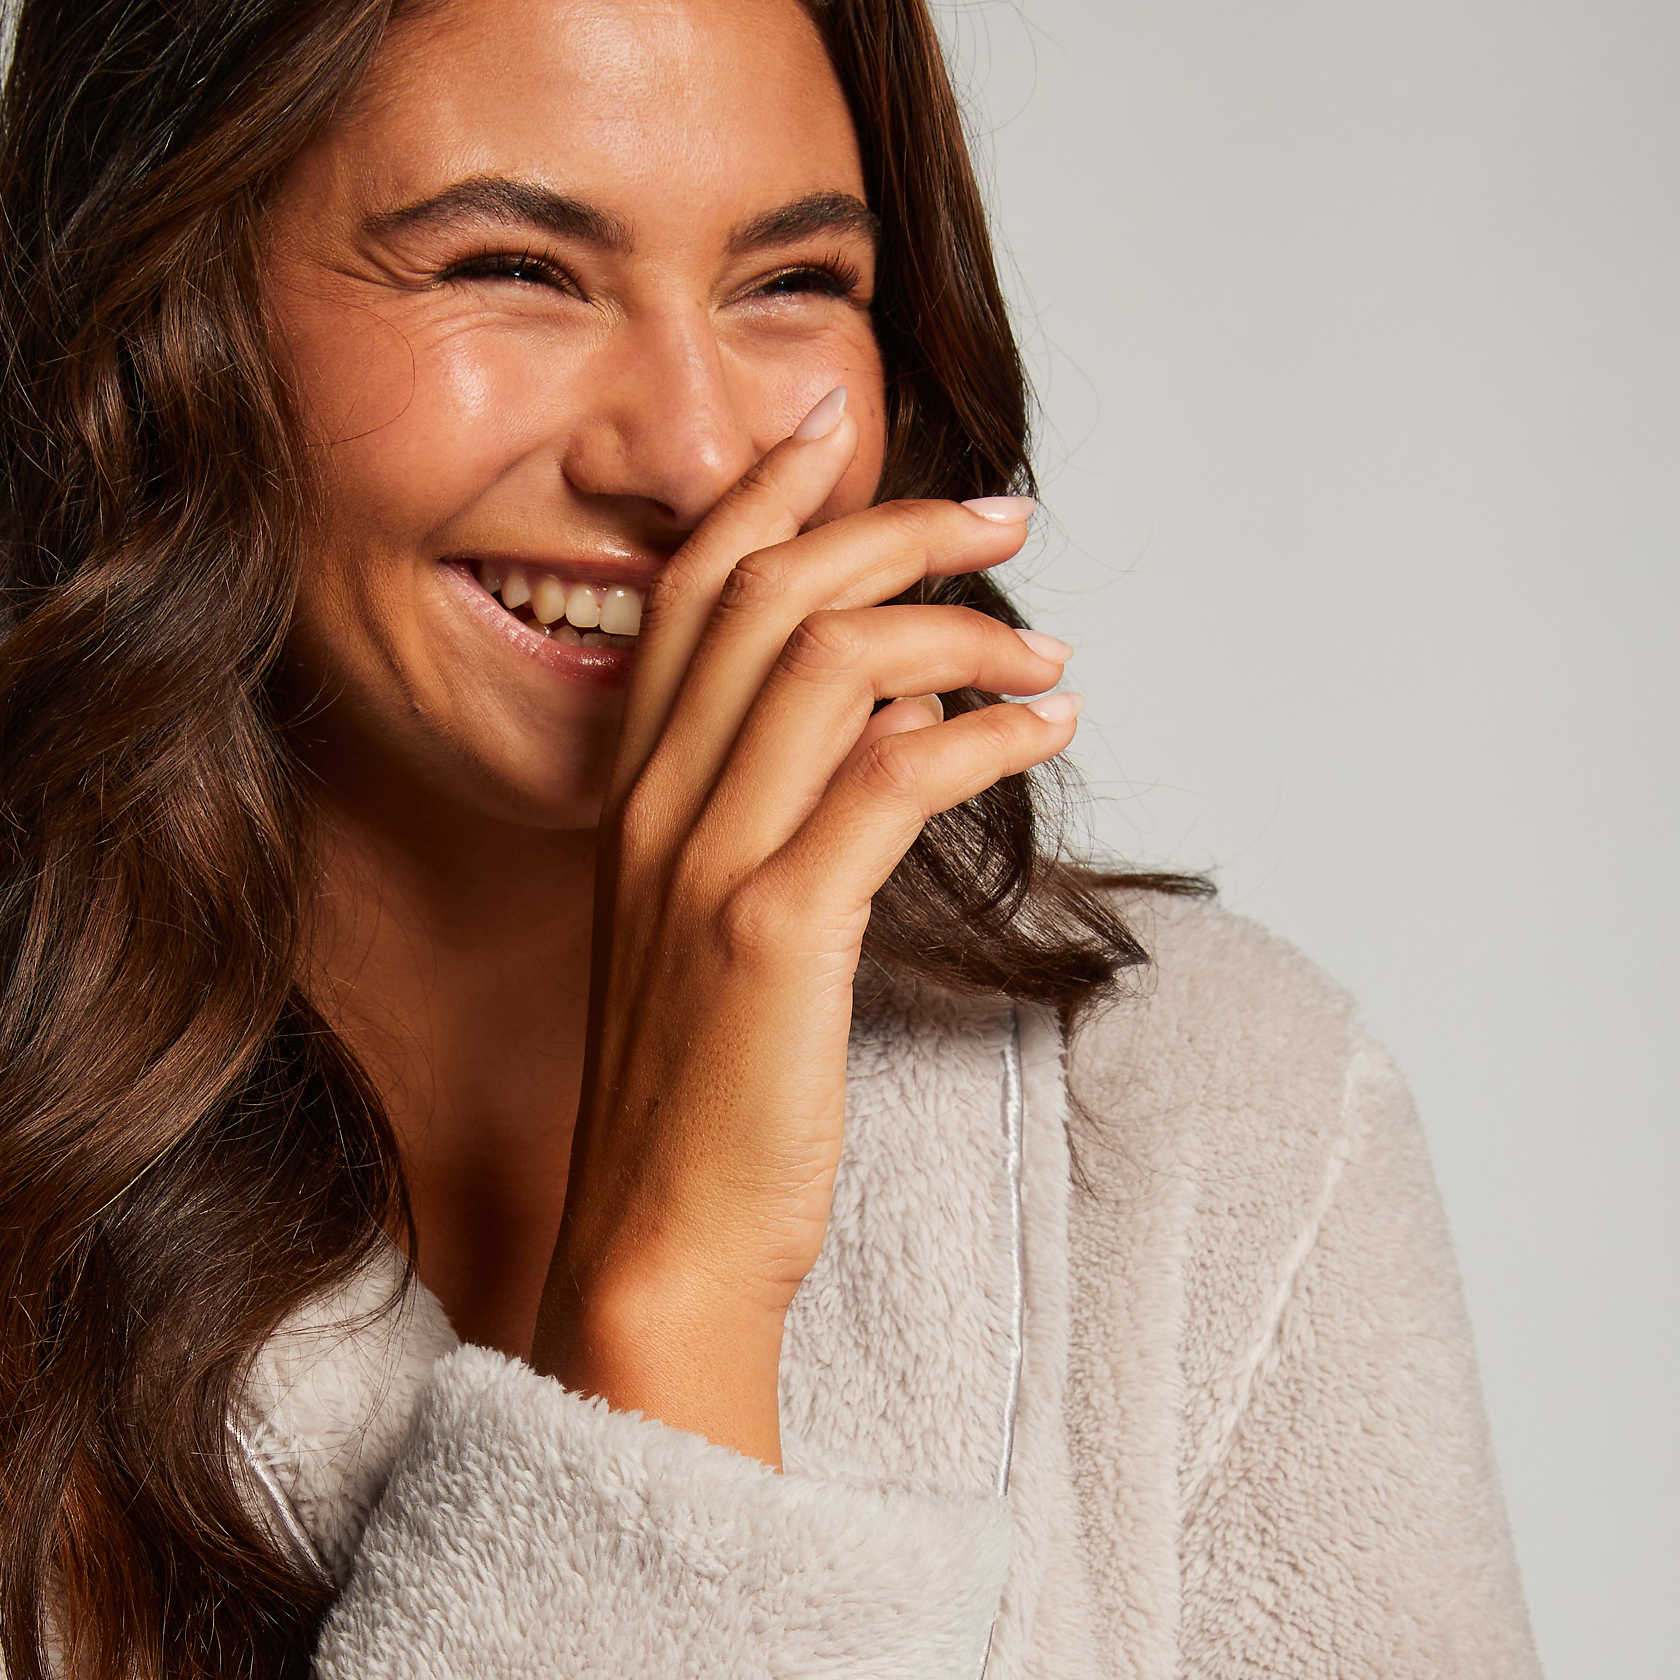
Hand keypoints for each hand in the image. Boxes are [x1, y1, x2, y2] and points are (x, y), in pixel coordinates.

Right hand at [530, 396, 1076, 1464]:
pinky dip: (982, 735)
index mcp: (630, 805)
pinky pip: (889, 775)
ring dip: (962, 634)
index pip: (689, 596)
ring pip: (830, 662)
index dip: (768, 495)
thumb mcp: (708, 940)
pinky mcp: (773, 932)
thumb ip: (759, 827)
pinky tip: (1044, 736)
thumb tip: (875, 730)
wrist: (662, 1247)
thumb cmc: (702, 1109)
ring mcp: (706, 867)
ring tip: (1048, 659)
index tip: (844, 433)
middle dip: (895, 528)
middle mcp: (654, 813)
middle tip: (1003, 517)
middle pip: (768, 597)